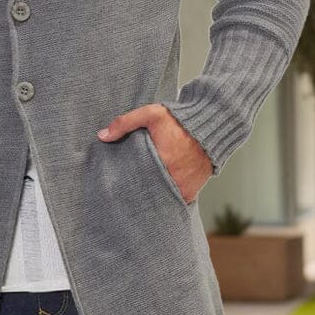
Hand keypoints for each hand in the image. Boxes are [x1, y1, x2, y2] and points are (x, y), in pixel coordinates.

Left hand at [96, 104, 212, 202]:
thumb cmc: (180, 119)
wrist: (211, 124)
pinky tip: (159, 193)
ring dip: (154, 196)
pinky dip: (168, 198)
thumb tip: (102, 136)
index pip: (137, 180)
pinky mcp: (193, 191)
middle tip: (129, 192)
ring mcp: (184, 187)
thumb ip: (125, 123)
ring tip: (143, 193)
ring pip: (163, 198)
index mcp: (162, 161)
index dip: (128, 183)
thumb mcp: (151, 114)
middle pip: (149, 192)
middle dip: (139, 192)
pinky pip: (176, 200)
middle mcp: (174, 178)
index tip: (120, 184)